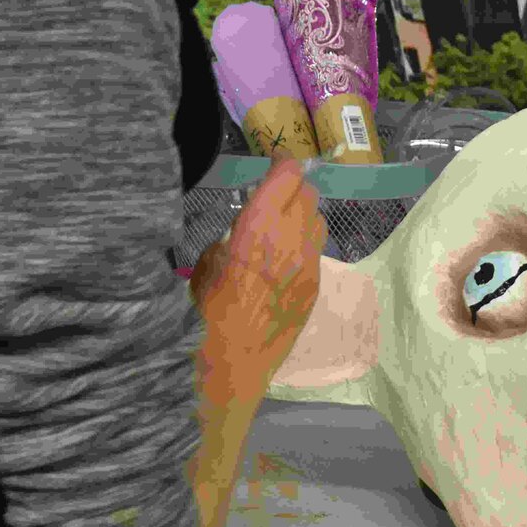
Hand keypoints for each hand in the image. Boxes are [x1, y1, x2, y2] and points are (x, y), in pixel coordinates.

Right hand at [190, 158, 327, 401]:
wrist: (233, 361)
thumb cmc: (208, 310)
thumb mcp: (207, 262)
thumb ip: (232, 236)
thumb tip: (243, 231)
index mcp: (259, 225)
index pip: (288, 175)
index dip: (282, 164)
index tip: (273, 165)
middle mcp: (292, 238)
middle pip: (308, 193)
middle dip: (293, 188)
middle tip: (275, 196)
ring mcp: (310, 263)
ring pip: (318, 220)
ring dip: (303, 215)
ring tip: (281, 228)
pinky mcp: (317, 286)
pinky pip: (317, 251)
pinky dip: (304, 246)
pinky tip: (284, 261)